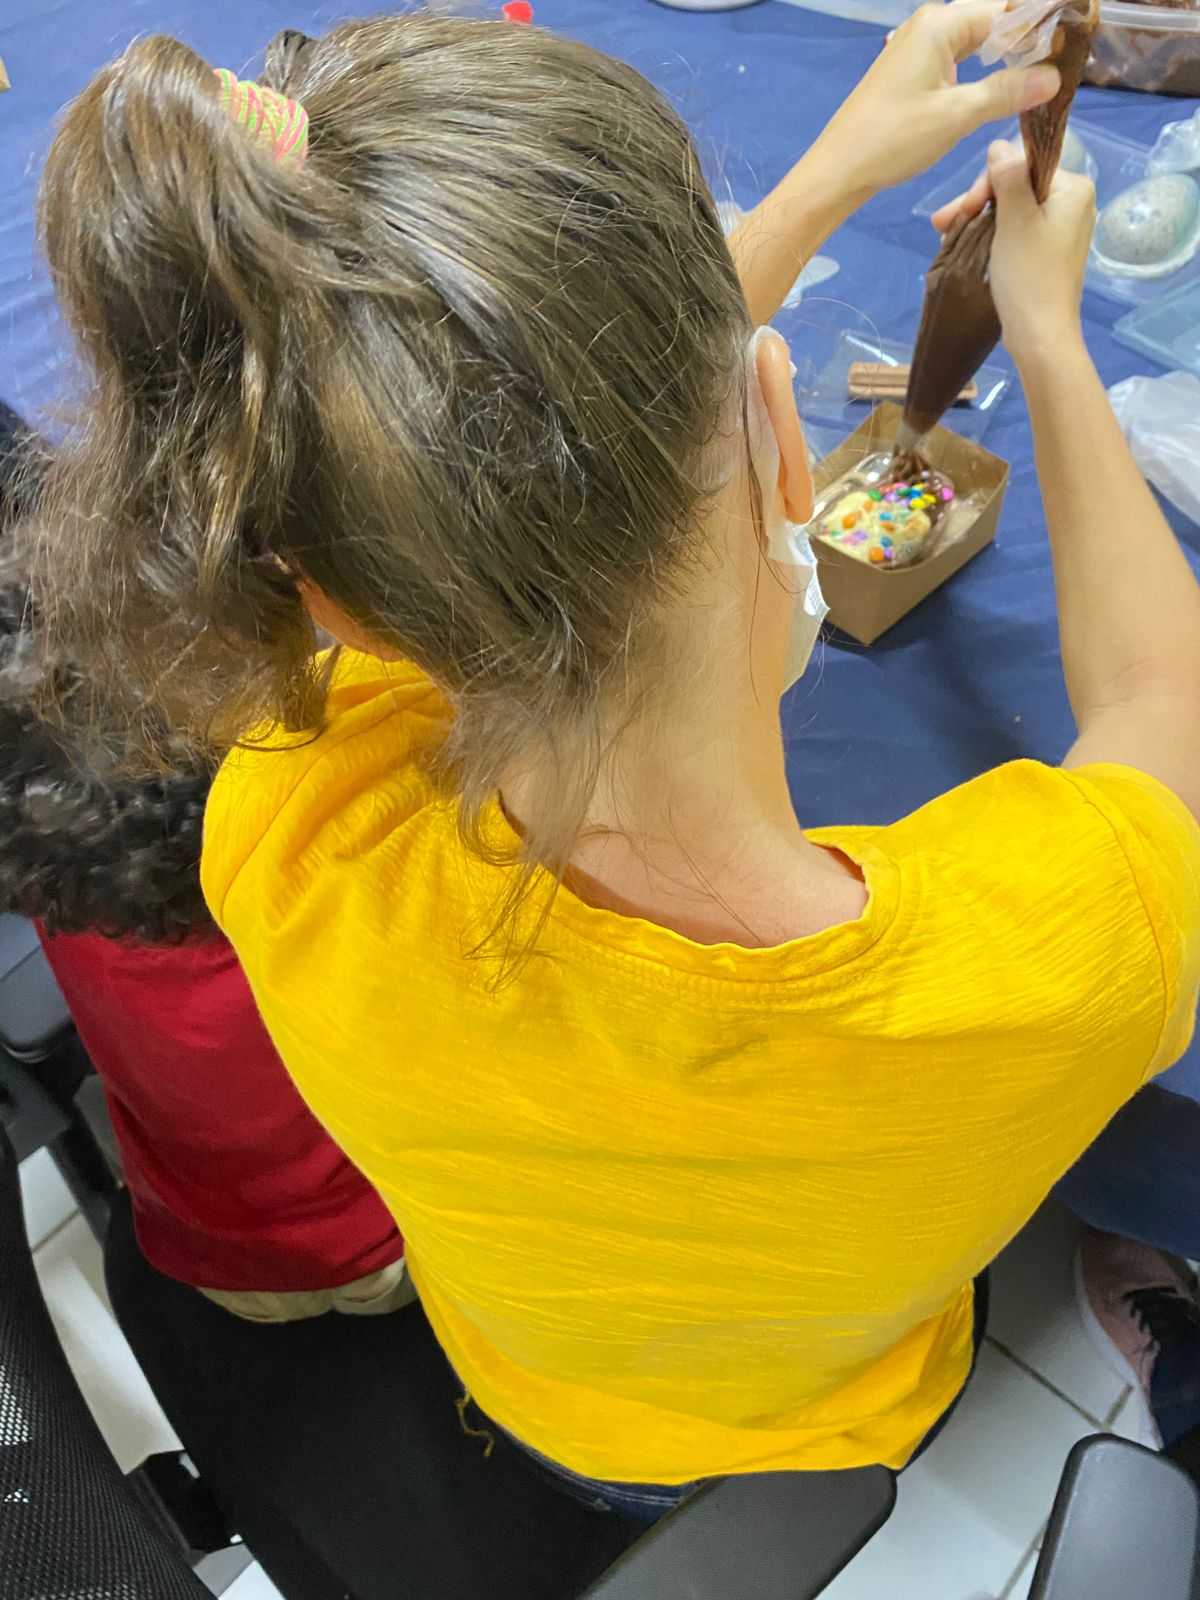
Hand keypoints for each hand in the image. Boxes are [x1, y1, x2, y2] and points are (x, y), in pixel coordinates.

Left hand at [819, 0, 1060, 200]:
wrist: (839, 169)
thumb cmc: (892, 139)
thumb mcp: (956, 116)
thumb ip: (1006, 92)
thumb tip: (1053, 77)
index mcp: (941, 24)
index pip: (1004, 9)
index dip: (1038, 24)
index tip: (1068, 44)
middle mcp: (928, 25)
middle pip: (990, 19)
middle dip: (1023, 39)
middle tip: (1057, 65)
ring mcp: (915, 46)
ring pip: (973, 40)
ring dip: (1002, 55)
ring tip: (1035, 76)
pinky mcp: (909, 70)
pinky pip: (955, 57)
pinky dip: (978, 69)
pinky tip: (995, 87)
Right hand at [938, 140, 1094, 363]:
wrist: (1040, 334)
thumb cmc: (1028, 274)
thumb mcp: (1014, 219)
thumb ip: (1008, 177)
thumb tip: (1000, 145)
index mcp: (1072, 188)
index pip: (1023, 164)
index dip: (988, 182)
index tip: (963, 206)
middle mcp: (1072, 203)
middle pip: (1016, 186)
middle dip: (978, 201)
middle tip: (943, 222)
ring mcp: (1060, 229)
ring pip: (1012, 209)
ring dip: (978, 218)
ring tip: (945, 234)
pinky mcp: (1047, 252)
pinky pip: (1016, 230)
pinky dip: (991, 234)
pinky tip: (963, 241)